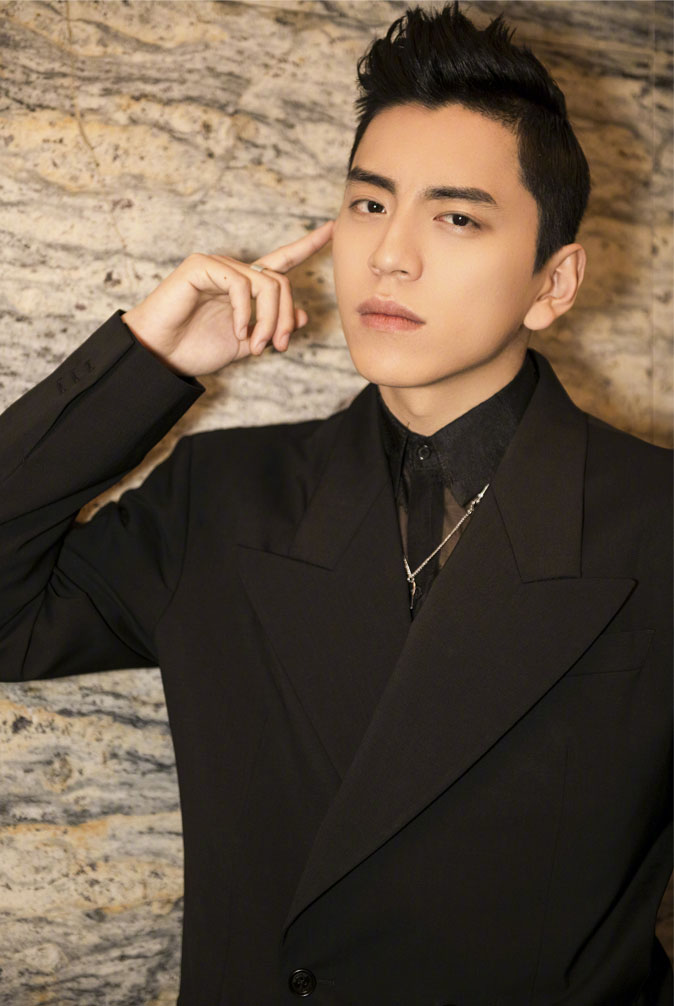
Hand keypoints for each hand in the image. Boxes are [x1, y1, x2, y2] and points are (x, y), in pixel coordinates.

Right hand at [120, 219, 334, 376]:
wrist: (161, 356)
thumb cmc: (196, 349)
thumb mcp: (245, 342)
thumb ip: (272, 328)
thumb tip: (301, 314)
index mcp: (245, 287)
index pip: (282, 261)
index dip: (307, 245)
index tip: (332, 229)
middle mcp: (234, 271)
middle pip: (281, 282)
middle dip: (284, 318)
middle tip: (277, 347)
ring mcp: (217, 266)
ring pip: (266, 284)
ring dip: (268, 320)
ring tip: (256, 345)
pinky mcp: (201, 267)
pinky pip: (240, 284)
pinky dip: (245, 312)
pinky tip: (236, 331)